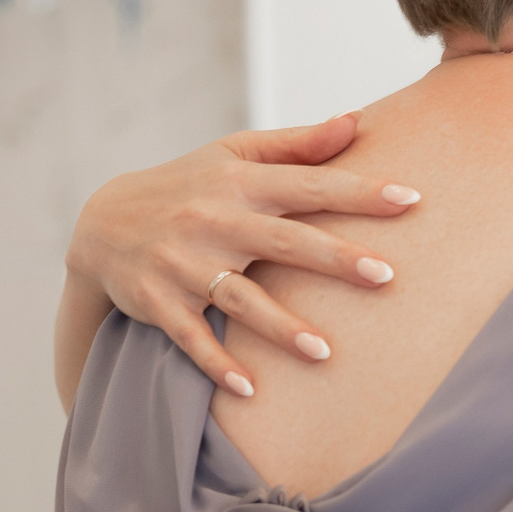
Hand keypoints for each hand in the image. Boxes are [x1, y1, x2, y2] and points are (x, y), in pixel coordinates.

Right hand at [64, 112, 420, 393]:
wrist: (101, 224)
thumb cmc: (189, 186)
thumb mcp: (233, 155)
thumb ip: (297, 146)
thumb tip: (357, 123)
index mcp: (239, 183)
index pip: (309, 185)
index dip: (360, 192)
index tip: (411, 200)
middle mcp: (212, 221)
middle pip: (283, 241)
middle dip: (334, 259)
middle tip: (387, 277)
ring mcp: (182, 264)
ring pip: (239, 298)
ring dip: (281, 328)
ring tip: (326, 352)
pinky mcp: (158, 302)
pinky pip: (191, 337)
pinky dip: (217, 363)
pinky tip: (252, 388)